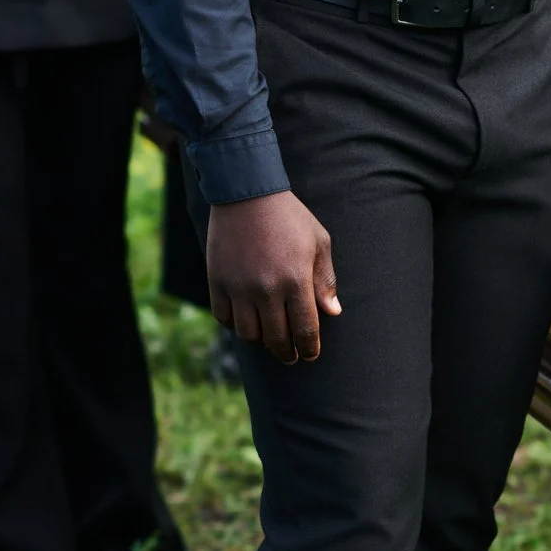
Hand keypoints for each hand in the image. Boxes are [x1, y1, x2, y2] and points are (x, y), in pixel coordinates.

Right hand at [205, 191, 341, 364]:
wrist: (247, 193)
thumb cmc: (290, 217)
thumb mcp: (319, 243)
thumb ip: (325, 280)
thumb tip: (333, 312)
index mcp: (296, 281)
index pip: (305, 330)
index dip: (310, 348)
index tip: (311, 355)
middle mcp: (266, 289)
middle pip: (277, 338)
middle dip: (288, 352)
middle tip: (292, 357)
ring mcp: (238, 287)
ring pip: (249, 334)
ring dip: (261, 342)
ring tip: (270, 341)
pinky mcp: (216, 281)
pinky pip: (224, 317)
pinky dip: (235, 325)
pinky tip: (247, 323)